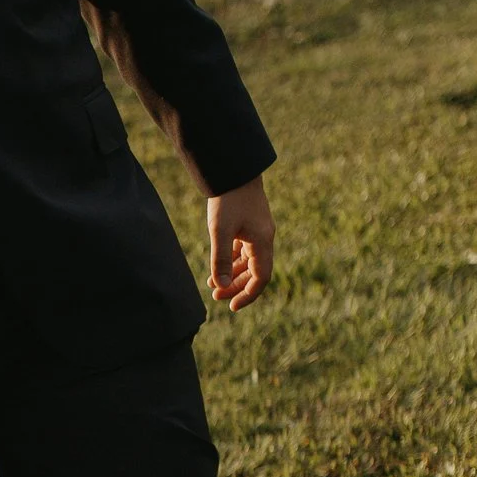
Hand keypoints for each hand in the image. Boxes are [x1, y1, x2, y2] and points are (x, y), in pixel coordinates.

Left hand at [207, 177, 274, 310]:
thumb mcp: (220, 230)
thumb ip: (220, 259)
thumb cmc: (228, 199)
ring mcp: (257, 232)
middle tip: (216, 296)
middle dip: (237, 287)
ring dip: (233, 275)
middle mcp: (263, 239)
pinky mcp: (248, 226)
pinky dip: (231, 261)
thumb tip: (221, 286)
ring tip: (212, 284)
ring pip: (248, 262)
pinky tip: (217, 267)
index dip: (248, 295)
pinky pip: (243, 251)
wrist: (234, 170)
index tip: (232, 307)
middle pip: (255, 272)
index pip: (261, 278)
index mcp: (262, 242)